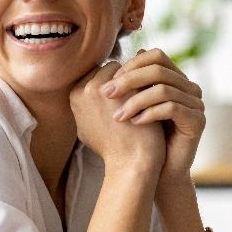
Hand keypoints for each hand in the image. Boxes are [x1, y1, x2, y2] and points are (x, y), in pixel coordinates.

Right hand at [69, 61, 165, 175]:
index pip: (96, 74)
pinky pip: (142, 75)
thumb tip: (89, 90)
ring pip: (127, 69)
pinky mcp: (130, 88)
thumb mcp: (87, 127)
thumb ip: (86, 105)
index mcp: (75, 95)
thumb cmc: (111, 149)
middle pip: (110, 68)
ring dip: (138, 79)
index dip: (113, 84)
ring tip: (147, 96)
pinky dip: (149, 83)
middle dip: (125, 78)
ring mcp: (108, 87)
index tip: (126, 97)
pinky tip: (156, 97)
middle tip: (138, 94)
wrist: (130, 163)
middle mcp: (87, 88)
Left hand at [98, 49, 204, 181]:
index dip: (132, 65)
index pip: (156, 56)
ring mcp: (196, 104)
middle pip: (159, 70)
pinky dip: (149, 114)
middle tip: (107, 94)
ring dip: (135, 101)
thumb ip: (127, 86)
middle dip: (129, 80)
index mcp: (174, 79)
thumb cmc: (141, 139)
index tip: (110, 81)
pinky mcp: (197, 121)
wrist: (158, 171)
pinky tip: (134, 123)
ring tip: (117, 116)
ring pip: (164, 89)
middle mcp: (188, 87)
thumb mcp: (131, 107)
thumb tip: (112, 63)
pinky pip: (172, 108)